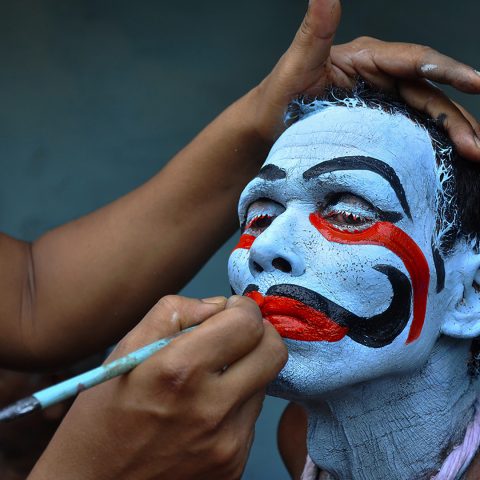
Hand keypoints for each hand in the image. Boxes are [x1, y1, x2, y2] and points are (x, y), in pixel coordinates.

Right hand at [29, 295, 286, 479]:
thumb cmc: (103, 415)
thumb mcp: (127, 348)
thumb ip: (175, 312)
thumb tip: (219, 305)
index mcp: (180, 371)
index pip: (248, 323)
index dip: (243, 309)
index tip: (231, 310)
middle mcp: (211, 409)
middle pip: (273, 352)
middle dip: (258, 334)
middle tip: (235, 335)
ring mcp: (227, 443)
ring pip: (264, 383)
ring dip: (244, 370)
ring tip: (209, 378)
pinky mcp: (234, 465)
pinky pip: (250, 417)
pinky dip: (235, 403)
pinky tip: (204, 410)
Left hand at [251, 0, 479, 159]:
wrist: (266, 127)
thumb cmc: (276, 97)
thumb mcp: (294, 66)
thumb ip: (314, 32)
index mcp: (365, 57)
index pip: (412, 61)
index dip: (446, 70)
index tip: (476, 83)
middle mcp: (379, 77)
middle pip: (428, 93)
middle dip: (457, 117)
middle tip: (478, 145)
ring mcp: (380, 103)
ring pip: (425, 115)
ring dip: (452, 135)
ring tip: (475, 156)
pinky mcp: (377, 125)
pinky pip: (411, 132)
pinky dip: (432, 145)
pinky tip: (448, 161)